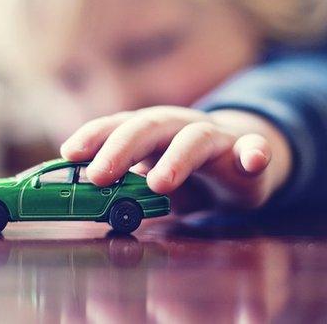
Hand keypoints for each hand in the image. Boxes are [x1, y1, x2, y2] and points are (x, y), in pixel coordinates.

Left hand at [59, 106, 292, 211]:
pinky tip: (255, 159)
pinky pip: (256, 150)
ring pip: (197, 138)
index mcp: (152, 131)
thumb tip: (72, 200)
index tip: (70, 153)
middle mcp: (181, 127)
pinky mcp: (250, 155)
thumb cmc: (186, 171)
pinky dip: (255, 153)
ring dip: (178, 158)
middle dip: (123, 147)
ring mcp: (217, 139)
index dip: (94, 136)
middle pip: (151, 126)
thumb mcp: (150, 177)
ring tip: (160, 183)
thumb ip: (120, 185)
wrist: (242, 161)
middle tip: (100, 175)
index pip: (119, 126)